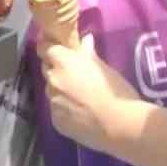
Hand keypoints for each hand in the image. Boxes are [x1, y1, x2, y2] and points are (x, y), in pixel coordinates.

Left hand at [39, 34, 141, 153]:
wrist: (120, 125)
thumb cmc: (115, 91)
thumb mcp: (104, 68)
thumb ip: (88, 53)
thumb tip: (85, 40)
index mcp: (63, 62)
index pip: (46, 48)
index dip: (53, 49)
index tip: (61, 51)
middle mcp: (52, 80)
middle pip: (48, 70)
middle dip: (57, 71)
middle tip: (75, 76)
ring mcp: (52, 101)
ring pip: (52, 91)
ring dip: (61, 91)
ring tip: (82, 99)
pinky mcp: (56, 121)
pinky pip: (57, 110)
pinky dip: (65, 109)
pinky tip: (81, 114)